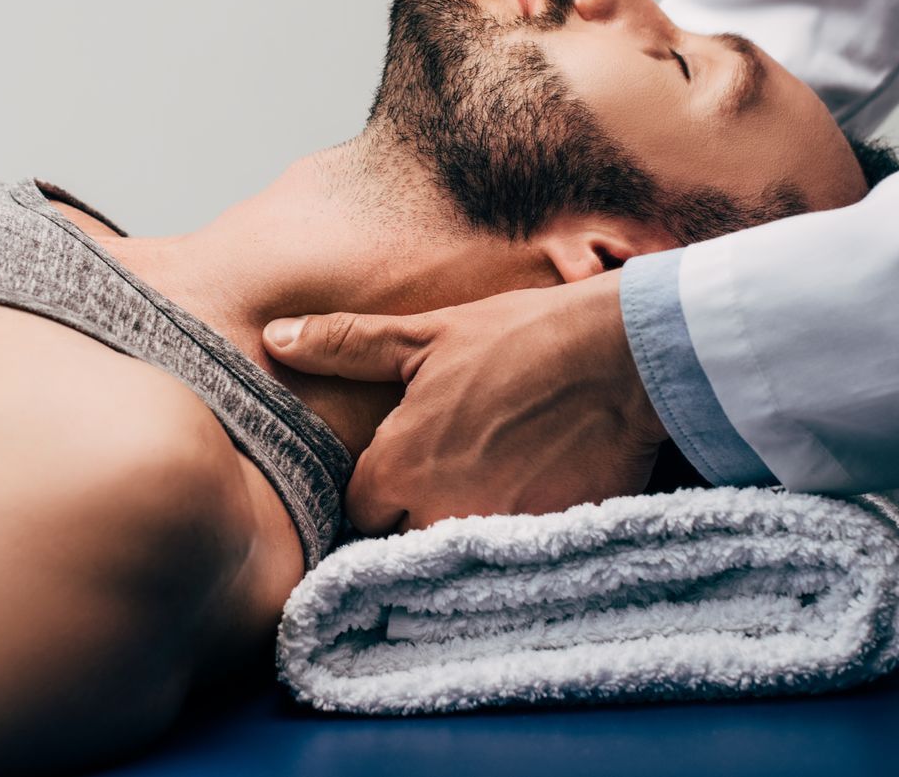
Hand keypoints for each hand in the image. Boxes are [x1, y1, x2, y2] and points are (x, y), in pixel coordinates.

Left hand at [262, 273, 669, 533]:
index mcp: (399, 466)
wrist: (623, 355)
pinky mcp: (546, 546)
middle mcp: (437, 513)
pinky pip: (511, 564)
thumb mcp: (426, 335)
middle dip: (415, 517)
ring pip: (453, 558)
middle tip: (448, 476)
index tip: (402, 467)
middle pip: (402, 543)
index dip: (378, 489)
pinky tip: (528, 500)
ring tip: (488, 488)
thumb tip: (275, 339)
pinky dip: (512, 543)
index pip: (359, 510)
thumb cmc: (521, 336)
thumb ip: (346, 344)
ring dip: (460, 532)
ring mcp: (494, 536)